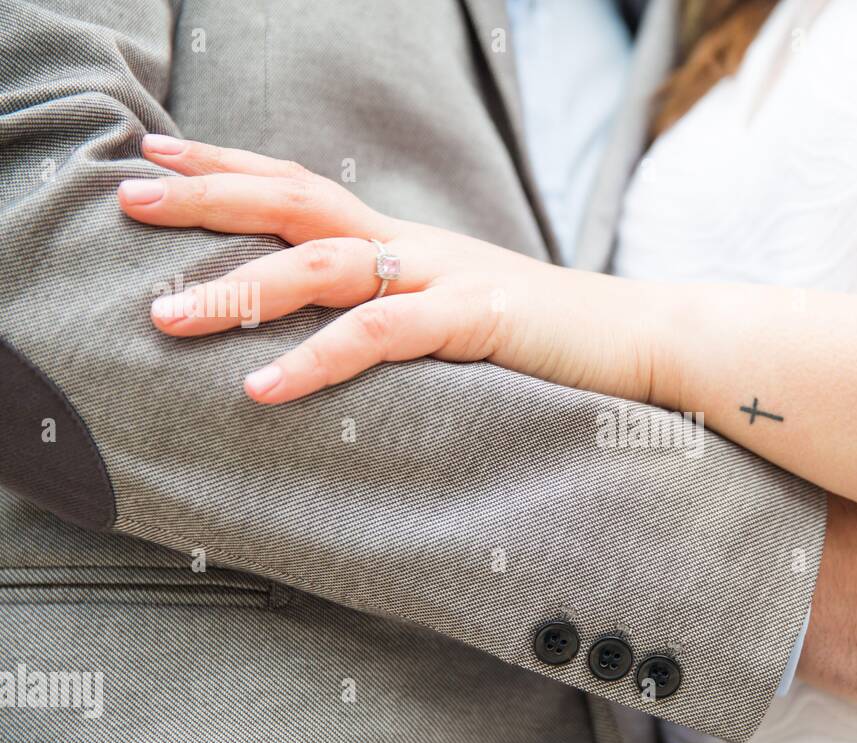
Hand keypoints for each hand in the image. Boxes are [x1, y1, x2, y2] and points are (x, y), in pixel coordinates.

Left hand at [120, 136, 673, 404]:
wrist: (642, 338)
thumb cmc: (548, 338)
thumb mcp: (459, 313)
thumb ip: (400, 312)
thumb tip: (336, 334)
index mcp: (408, 241)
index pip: (306, 186)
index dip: (231, 167)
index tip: (158, 157)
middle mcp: (417, 246)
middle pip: (299, 201)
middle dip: (211, 197)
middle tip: (132, 197)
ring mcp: (447, 277)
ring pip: (326, 265)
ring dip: (241, 288)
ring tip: (168, 317)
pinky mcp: (477, 320)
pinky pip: (382, 334)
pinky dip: (318, 359)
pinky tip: (264, 389)